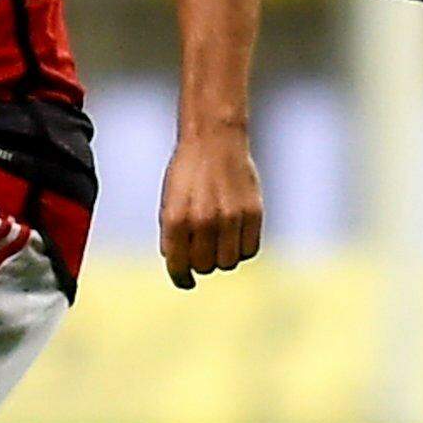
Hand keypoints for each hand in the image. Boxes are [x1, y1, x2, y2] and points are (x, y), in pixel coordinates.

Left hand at [159, 124, 263, 284]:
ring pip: (229, 262)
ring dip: (223, 256)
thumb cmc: (188, 174)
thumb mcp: (169, 203)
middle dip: (201, 262)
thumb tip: (179, 264)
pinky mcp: (253, 213)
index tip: (186, 281)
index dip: (181, 279)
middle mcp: (204, 221)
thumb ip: (172, 237)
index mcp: (177, 220)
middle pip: (205, 267)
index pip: (179, 266)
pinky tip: (235, 234)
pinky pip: (250, 250)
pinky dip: (242, 248)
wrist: (214, 141)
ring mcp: (231, 218)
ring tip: (219, 239)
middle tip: (202, 247)